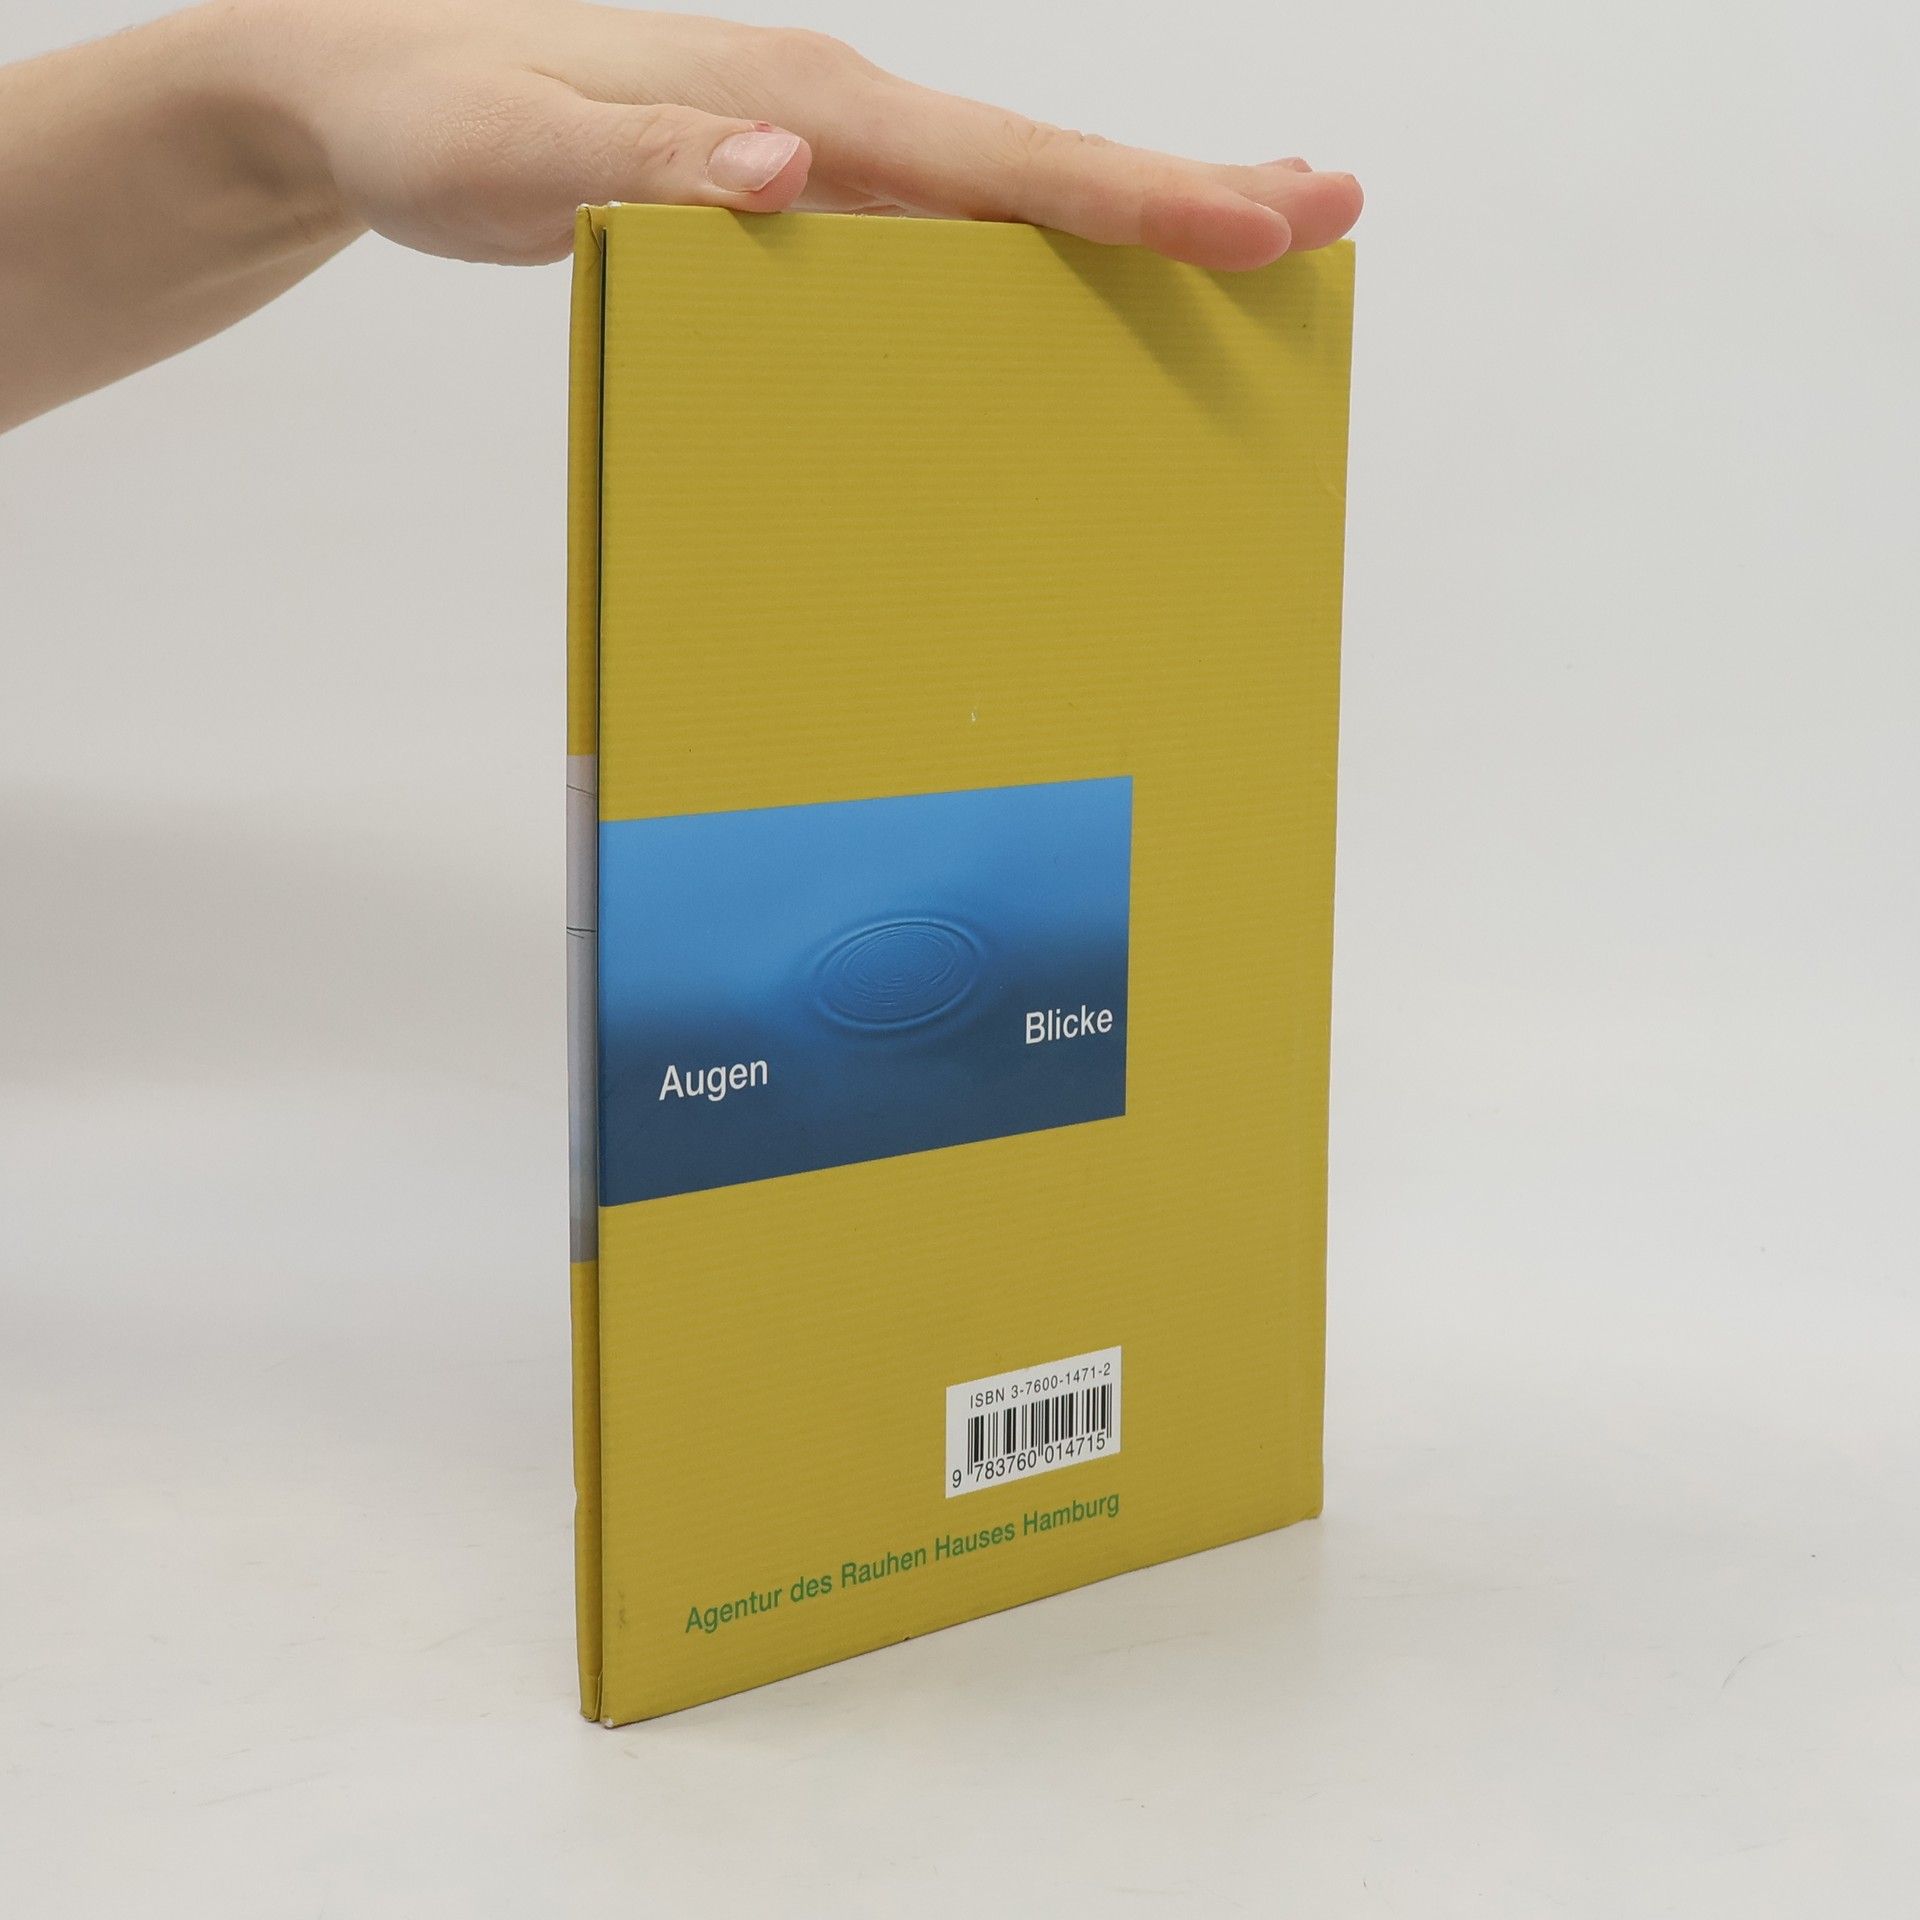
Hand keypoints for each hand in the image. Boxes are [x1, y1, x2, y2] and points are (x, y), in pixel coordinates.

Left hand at [246, 0, 1361, 269]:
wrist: (366, 82)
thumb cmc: (438, 119)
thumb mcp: (521, 156)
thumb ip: (653, 167)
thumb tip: (791, 170)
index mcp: (794, 102)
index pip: (996, 162)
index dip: (1132, 196)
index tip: (1257, 219)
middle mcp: (828, 113)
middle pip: (1038, 164)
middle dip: (1185, 190)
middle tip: (1325, 209)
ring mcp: (818, 143)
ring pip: (1005, 186)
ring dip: (1130, 210)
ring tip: (1249, 231)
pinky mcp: (793, 182)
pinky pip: (941, 219)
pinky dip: (1031, 238)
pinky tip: (1070, 268)